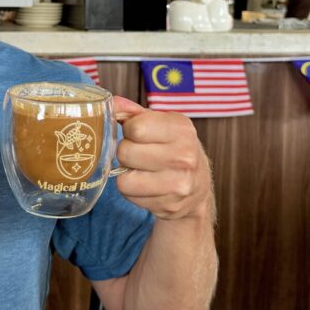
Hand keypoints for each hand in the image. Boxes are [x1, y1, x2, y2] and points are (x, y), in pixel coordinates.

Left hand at [112, 97, 211, 220]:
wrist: (198, 185)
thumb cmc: (173, 148)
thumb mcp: (161, 124)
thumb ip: (133, 113)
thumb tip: (112, 103)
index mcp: (182, 129)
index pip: (135, 128)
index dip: (128, 130)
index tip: (137, 134)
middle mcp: (185, 156)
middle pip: (125, 152)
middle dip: (125, 152)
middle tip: (138, 154)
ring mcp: (178, 184)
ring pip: (124, 179)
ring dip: (126, 174)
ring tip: (141, 170)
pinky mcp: (169, 206)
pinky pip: (129, 196)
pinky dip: (132, 190)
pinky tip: (146, 185)